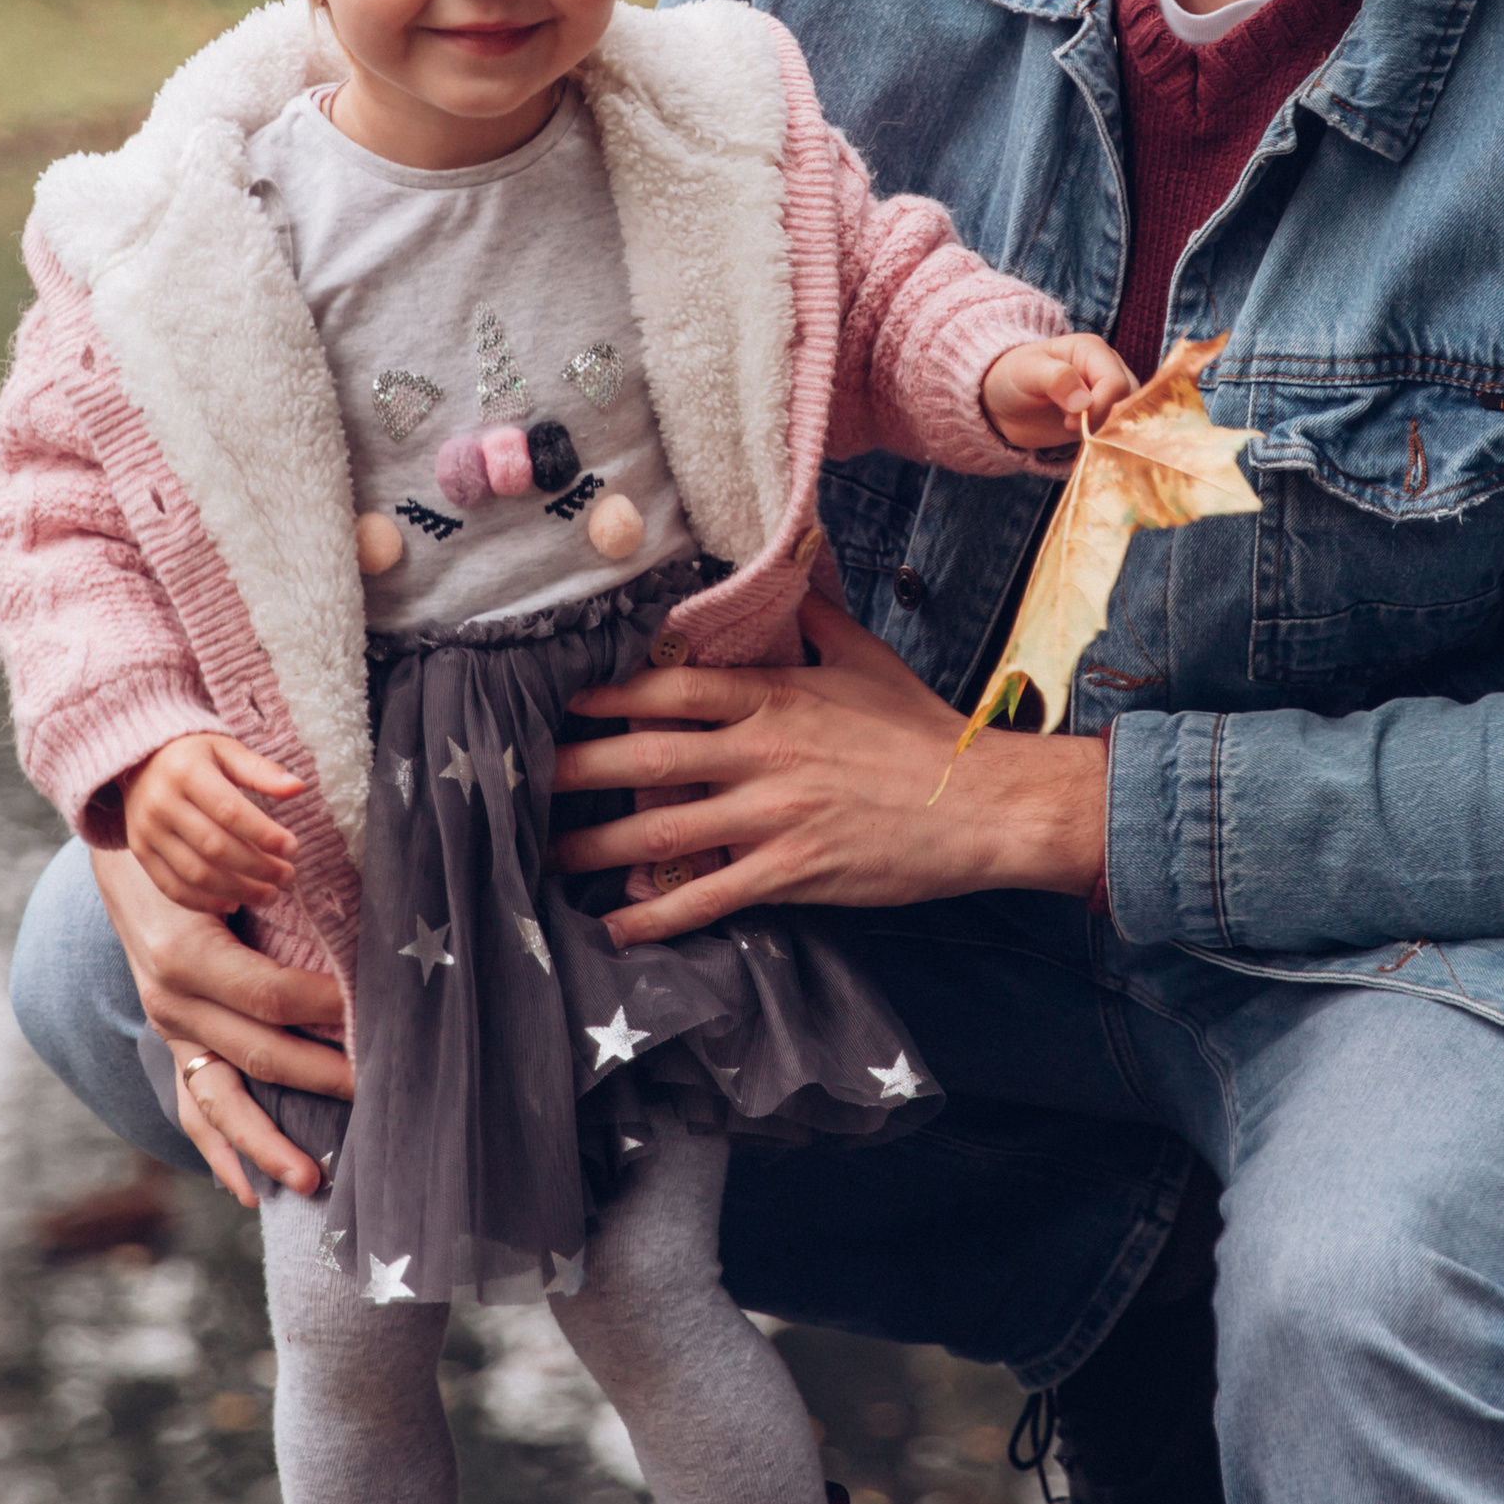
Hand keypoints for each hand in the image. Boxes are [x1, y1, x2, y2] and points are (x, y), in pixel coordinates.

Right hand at [92, 843, 353, 1207]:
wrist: (127, 857)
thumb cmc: (197, 851)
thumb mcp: (233, 862)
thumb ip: (286, 893)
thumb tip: (363, 920)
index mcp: (186, 954)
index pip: (271, 995)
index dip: (328, 1007)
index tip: (379, 1012)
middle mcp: (172, 1000)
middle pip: (259, 1053)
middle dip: (325, 1076)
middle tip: (381, 1093)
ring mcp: (169, 1030)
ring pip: (221, 1100)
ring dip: (268, 1143)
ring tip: (312, 1180)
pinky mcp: (172, 1045)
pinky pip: (194, 1108)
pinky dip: (220, 1152)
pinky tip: (248, 1190)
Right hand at [119, 731, 302, 913]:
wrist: (139, 761)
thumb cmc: (194, 755)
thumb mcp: (226, 750)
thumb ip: (260, 771)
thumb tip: (297, 788)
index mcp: (186, 773)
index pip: (230, 811)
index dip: (264, 834)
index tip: (293, 848)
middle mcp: (161, 804)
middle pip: (215, 847)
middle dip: (258, 868)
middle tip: (288, 877)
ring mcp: (147, 831)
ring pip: (196, 873)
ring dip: (238, 890)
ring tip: (270, 894)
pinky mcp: (140, 852)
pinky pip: (172, 887)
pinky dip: (205, 902)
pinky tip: (235, 902)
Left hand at [552, 589, 1107, 944]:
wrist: (985, 804)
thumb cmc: (926, 732)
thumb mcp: (867, 659)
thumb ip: (815, 620)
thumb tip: (788, 576)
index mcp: (775, 696)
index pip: (669, 687)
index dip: (606, 694)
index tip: (559, 699)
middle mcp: (762, 751)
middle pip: (644, 758)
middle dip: (572, 770)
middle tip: (518, 781)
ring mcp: (773, 814)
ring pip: (660, 830)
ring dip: (593, 847)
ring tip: (542, 858)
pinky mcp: (791, 872)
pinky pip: (707, 895)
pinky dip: (655, 915)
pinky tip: (616, 927)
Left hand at [981, 333, 1135, 451]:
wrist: (1000, 402)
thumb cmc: (1011, 376)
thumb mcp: (1026, 371)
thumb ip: (1056, 379)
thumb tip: (1085, 402)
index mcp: (1093, 351)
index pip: (1116, 382)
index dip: (1099, 406)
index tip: (1070, 423)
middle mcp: (1106, 371)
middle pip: (1129, 401)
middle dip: (1105, 420)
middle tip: (1071, 429)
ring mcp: (1106, 396)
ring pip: (1127, 418)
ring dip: (1106, 432)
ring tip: (1075, 435)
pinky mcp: (1101, 419)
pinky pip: (1116, 432)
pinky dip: (1104, 442)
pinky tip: (1082, 444)